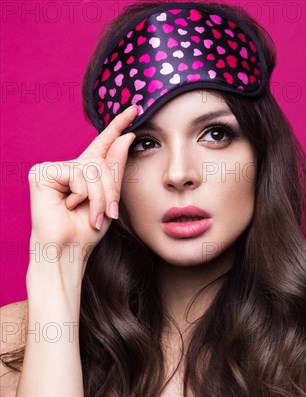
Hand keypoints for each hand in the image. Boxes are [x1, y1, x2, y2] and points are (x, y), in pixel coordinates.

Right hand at [28, 106, 136, 266]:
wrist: (68, 250)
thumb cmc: (86, 231)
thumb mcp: (109, 199)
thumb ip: (116, 169)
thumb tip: (126, 137)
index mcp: (83, 173)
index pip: (103, 144)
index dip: (117, 126)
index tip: (134, 108)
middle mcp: (67, 166)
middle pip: (100, 162)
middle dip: (110, 191)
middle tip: (108, 214)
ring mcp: (52, 168)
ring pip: (91, 169)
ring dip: (99, 197)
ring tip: (93, 216)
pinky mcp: (42, 172)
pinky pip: (77, 174)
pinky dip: (82, 194)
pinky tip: (69, 206)